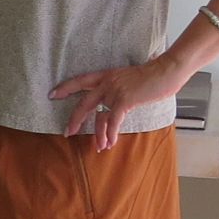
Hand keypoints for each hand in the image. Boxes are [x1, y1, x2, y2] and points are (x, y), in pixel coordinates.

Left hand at [49, 59, 186, 151]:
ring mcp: (115, 91)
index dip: (66, 88)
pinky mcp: (124, 100)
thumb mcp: (129, 80)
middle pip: (84, 103)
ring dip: (100, 134)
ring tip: (100, 146)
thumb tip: (113, 105)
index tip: (52, 95)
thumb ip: (118, 89)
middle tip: (67, 132)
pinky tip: (111, 142)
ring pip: (100, 117)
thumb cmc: (152, 77)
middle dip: (75, 119)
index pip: (80, 81)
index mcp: (106, 75)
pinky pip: (113, 121)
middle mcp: (107, 82)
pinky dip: (111, 133)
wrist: (166, 71)